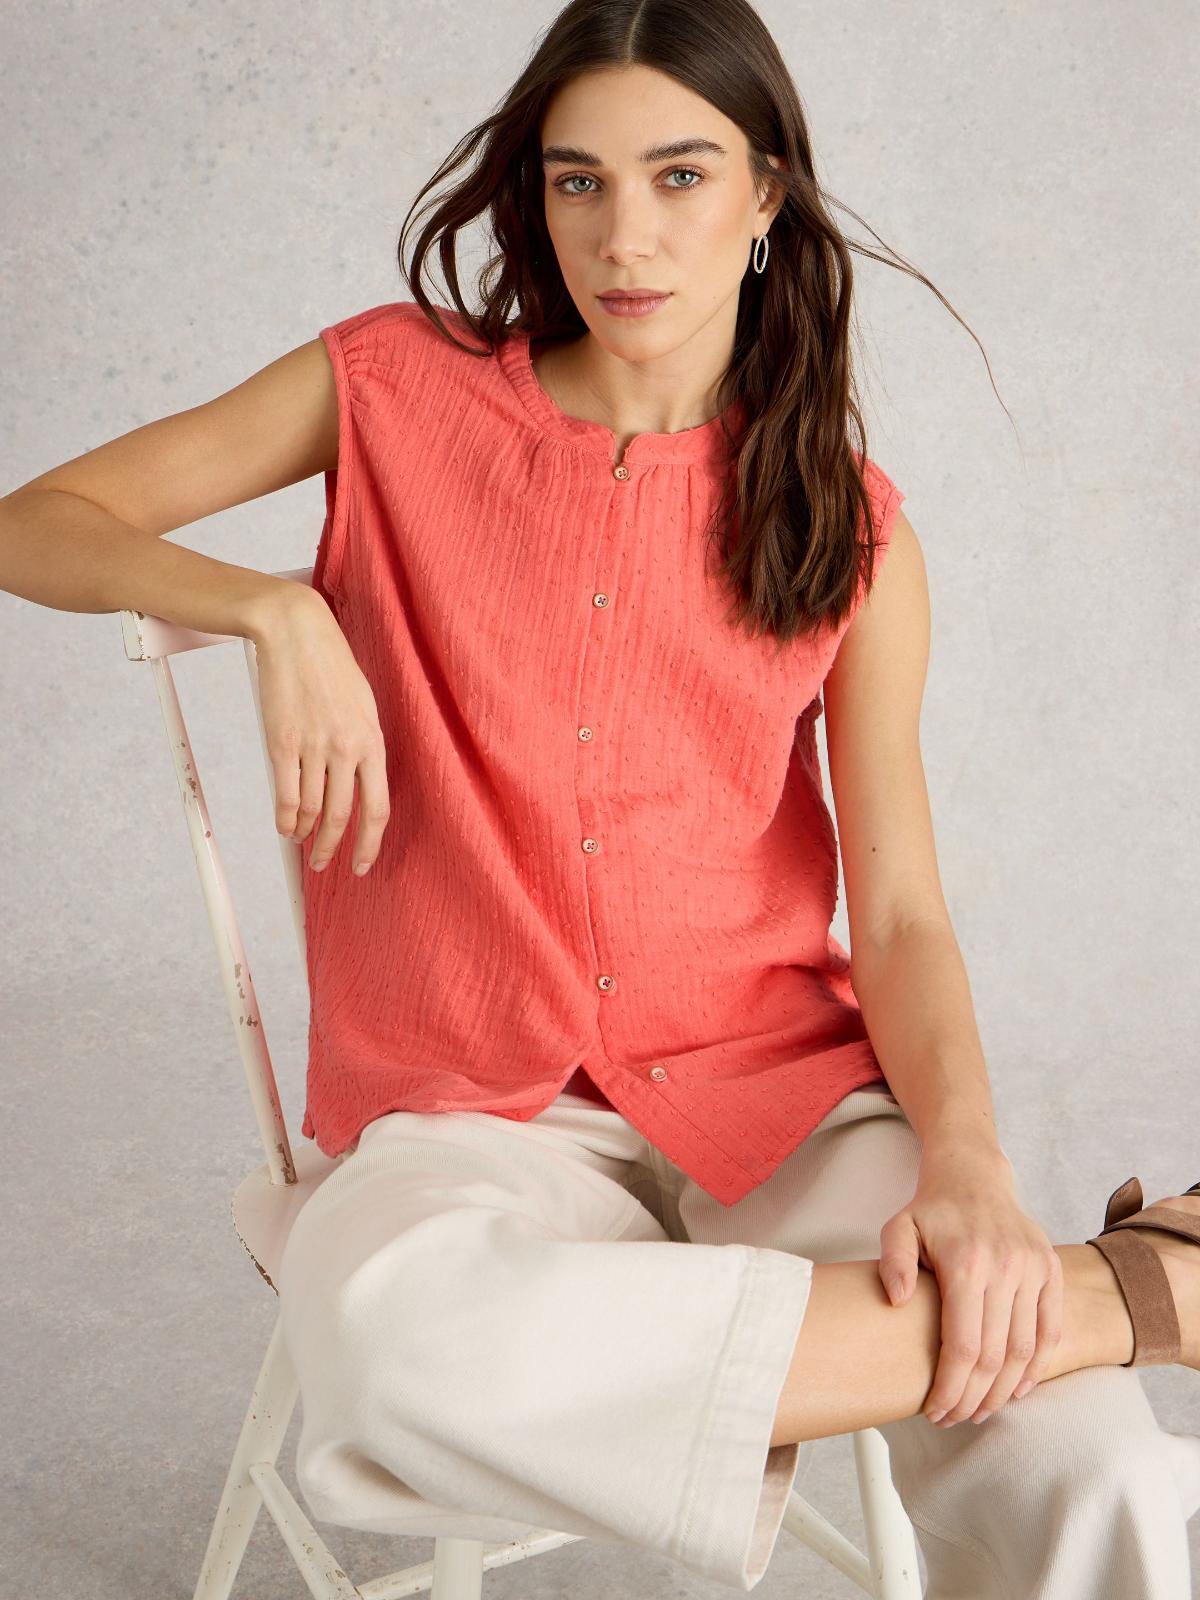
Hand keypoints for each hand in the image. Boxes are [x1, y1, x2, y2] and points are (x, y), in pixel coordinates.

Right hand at [254, 586, 391, 875]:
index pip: (378, 808)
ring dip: (305, 833)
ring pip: (312, 810)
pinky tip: (285, 827)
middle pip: (343, 816)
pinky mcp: (281, 743)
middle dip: (333, 848)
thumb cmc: (333, 667)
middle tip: (324, 863)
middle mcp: (346, 749)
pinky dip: (285, 817)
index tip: (361, 864)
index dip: (370, 843)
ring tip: (301, 842)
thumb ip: (366, 746)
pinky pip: (286, 794)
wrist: (297, 634)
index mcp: (373, 742)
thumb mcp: (365, 706)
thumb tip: (362, 782)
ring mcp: (312, 747)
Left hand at [878, 1141, 1062, 1426]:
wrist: (974, 1176)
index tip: (935, 1411)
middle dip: (974, 1397)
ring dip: (1005, 1390)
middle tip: (956, 1418)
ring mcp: (1033, 1268)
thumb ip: (893, 1263)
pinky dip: (1039, 1364)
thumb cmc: (931, 1210)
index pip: (962, 1345)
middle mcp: (1005, 1268)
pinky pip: (1051, 1328)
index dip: (950, 1387)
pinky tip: (1019, 1388)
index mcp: (966, 1263)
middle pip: (993, 1355)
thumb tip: (896, 1301)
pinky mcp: (1051, 1269)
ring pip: (1024, 1349)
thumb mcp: (898, 1227)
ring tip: (982, 1410)